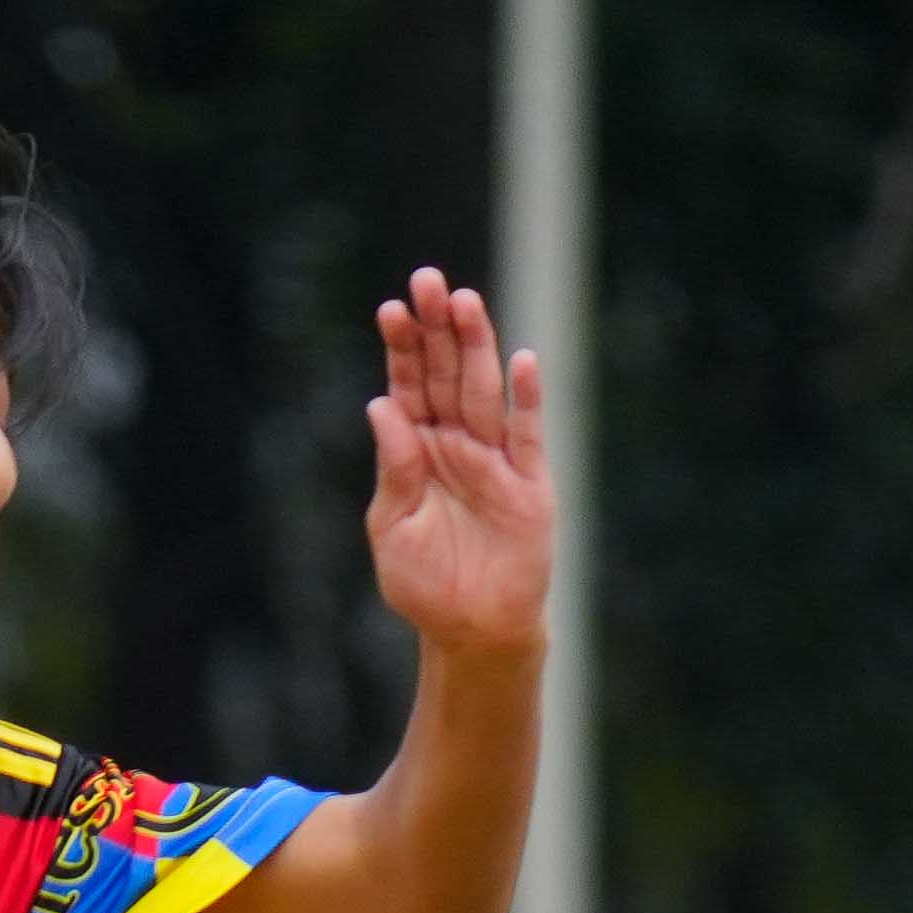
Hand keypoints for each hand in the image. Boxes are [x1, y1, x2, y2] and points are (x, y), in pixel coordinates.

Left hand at [358, 266, 552, 658]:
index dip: (402, 349)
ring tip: (465, 304)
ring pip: (485, 392)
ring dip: (477, 347)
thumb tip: (381, 407)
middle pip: (447, 376)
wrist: (472, 632)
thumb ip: (394, 468)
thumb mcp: (394, 528)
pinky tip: (523, 362)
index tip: (391, 310)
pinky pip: (529, 434)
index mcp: (418, 451)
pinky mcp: (530, 484)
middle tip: (428, 281)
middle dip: (438, 329)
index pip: (409, 388)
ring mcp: (495, 460)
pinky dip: (527, 399)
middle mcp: (456, 445)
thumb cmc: (426, 584)